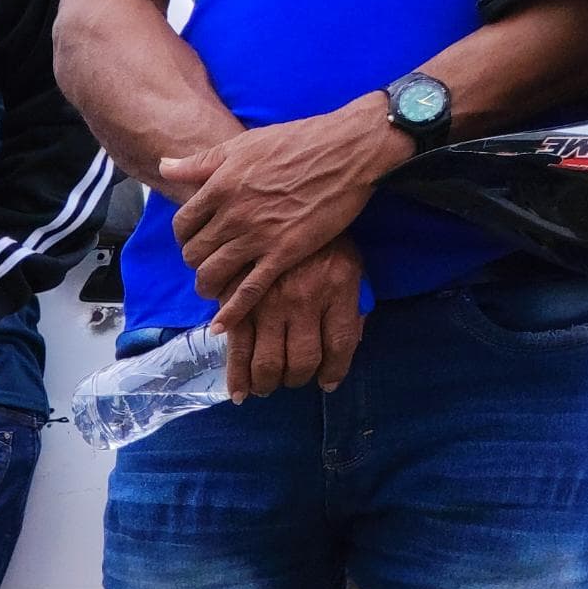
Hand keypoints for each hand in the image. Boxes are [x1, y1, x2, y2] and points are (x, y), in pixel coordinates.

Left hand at [167, 103, 409, 321]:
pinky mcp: (284, 253)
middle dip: (195, 261)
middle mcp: (233, 214)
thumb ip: (201, 162)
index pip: (182, 224)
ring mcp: (258, 236)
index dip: (185, 236)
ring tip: (212, 287)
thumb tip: (164, 165)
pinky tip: (221, 325)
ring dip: (207, 285)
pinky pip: (248, 290)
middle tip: (206, 262)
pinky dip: (231, 311)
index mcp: (220, 186)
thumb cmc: (299, 141)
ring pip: (214, 273)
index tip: (195, 238)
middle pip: (194, 252)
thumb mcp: (244, 144)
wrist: (350, 150)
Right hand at [222, 243, 367, 397]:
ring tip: (267, 385)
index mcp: (339, 287)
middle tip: (293, 380)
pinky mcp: (238, 301)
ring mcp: (269, 301)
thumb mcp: (350, 261)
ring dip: (268, 383)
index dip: (335, 370)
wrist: (281, 196)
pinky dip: (236, 376)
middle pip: (302, 360)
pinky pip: (237, 347)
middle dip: (297, 379)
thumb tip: (347, 342)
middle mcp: (305, 299)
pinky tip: (239, 392)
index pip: (340, 344)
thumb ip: (351, 301)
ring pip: (268, 361)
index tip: (327, 382)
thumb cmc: (319, 233)